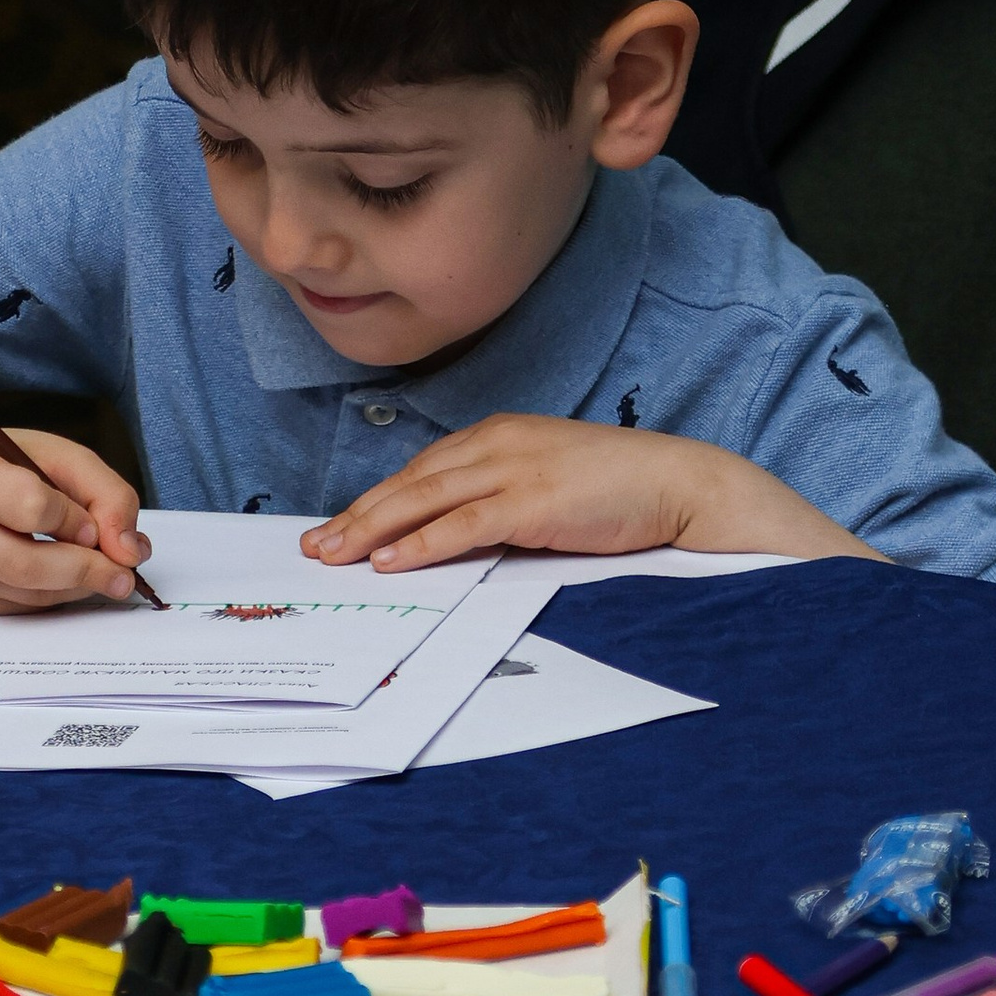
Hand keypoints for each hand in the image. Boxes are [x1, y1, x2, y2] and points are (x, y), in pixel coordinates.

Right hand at [0, 431, 150, 614]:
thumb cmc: (12, 466)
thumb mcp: (62, 457)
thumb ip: (107, 494)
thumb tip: (128, 551)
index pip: (30, 507)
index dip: (73, 520)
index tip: (94, 526)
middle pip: (25, 566)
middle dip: (86, 571)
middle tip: (123, 573)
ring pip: (28, 596)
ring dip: (77, 587)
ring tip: (99, 569)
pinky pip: (22, 610)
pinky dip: (57, 597)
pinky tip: (65, 576)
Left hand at [303, 418, 875, 571]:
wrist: (680, 482)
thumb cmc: (620, 490)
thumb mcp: (549, 485)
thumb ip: (503, 502)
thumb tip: (457, 536)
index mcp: (500, 435)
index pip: (423, 470)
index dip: (378, 499)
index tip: (340, 525)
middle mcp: (498, 443)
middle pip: (411, 482)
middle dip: (358, 515)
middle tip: (315, 545)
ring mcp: (515, 468)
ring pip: (425, 499)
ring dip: (373, 529)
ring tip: (335, 554)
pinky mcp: (533, 500)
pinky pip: (463, 524)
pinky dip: (421, 542)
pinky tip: (391, 560)